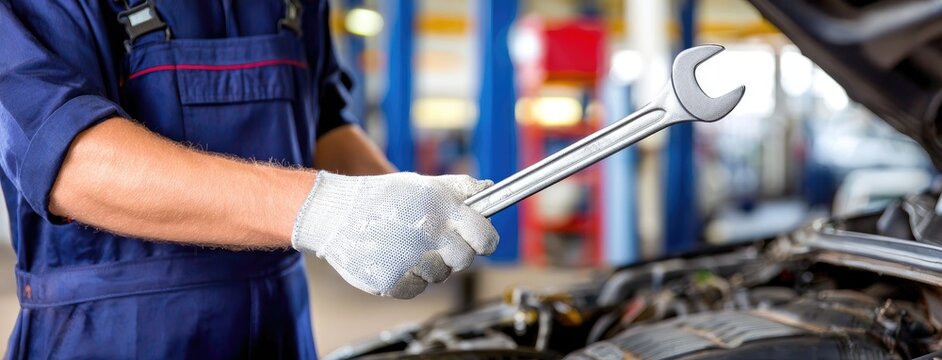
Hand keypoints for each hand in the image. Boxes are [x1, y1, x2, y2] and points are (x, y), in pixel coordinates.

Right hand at [292, 171, 498, 298]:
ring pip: (440, 275)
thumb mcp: (422, 184)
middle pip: (465, 260)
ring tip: (407, 246)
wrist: (336, 215)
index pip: (485, 237)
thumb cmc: (381, 198)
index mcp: (441, 209)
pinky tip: (394, 260)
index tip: (477, 240)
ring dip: (429, 265)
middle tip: (437, 244)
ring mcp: (411, 260)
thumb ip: (459, 188)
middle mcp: (430, 234)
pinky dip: (408, 279)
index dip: (484, 240)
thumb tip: (490, 190)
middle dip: (455, 254)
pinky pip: (417, 289)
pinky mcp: (393, 281)